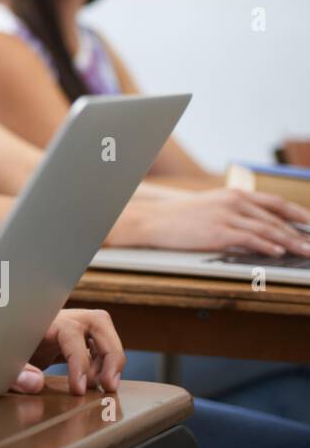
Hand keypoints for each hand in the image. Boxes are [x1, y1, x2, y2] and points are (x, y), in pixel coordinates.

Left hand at [0, 304, 123, 396]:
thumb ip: (10, 371)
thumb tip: (35, 383)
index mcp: (34, 319)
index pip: (70, 332)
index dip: (80, 360)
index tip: (80, 388)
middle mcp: (51, 318)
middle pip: (97, 321)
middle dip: (110, 351)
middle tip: (108, 385)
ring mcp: (58, 327)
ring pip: (99, 330)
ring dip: (110, 356)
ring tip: (105, 386)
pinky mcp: (60, 340)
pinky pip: (92, 344)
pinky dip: (101, 361)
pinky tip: (95, 383)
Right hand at [119, 188, 309, 256]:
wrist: (153, 219)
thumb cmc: (178, 216)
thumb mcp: (210, 207)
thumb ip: (234, 213)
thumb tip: (256, 228)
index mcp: (234, 194)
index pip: (275, 202)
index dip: (298, 213)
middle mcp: (234, 202)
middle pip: (276, 218)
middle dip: (299, 232)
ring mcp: (226, 216)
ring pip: (267, 229)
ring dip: (291, 242)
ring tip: (306, 251)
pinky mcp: (218, 231)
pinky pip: (249, 239)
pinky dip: (267, 246)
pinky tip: (278, 253)